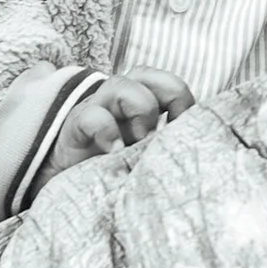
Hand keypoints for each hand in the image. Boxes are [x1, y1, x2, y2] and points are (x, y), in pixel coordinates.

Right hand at [37, 67, 195, 187]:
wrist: (68, 193)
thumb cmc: (115, 172)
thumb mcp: (147, 157)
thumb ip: (168, 146)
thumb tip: (198, 146)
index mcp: (140, 104)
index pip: (168, 83)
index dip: (183, 102)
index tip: (185, 134)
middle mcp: (118, 102)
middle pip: (146, 74)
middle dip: (165, 98)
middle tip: (162, 136)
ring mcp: (95, 112)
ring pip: (120, 84)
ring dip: (140, 110)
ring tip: (140, 144)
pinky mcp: (73, 131)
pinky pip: (91, 116)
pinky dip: (107, 131)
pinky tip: (114, 153)